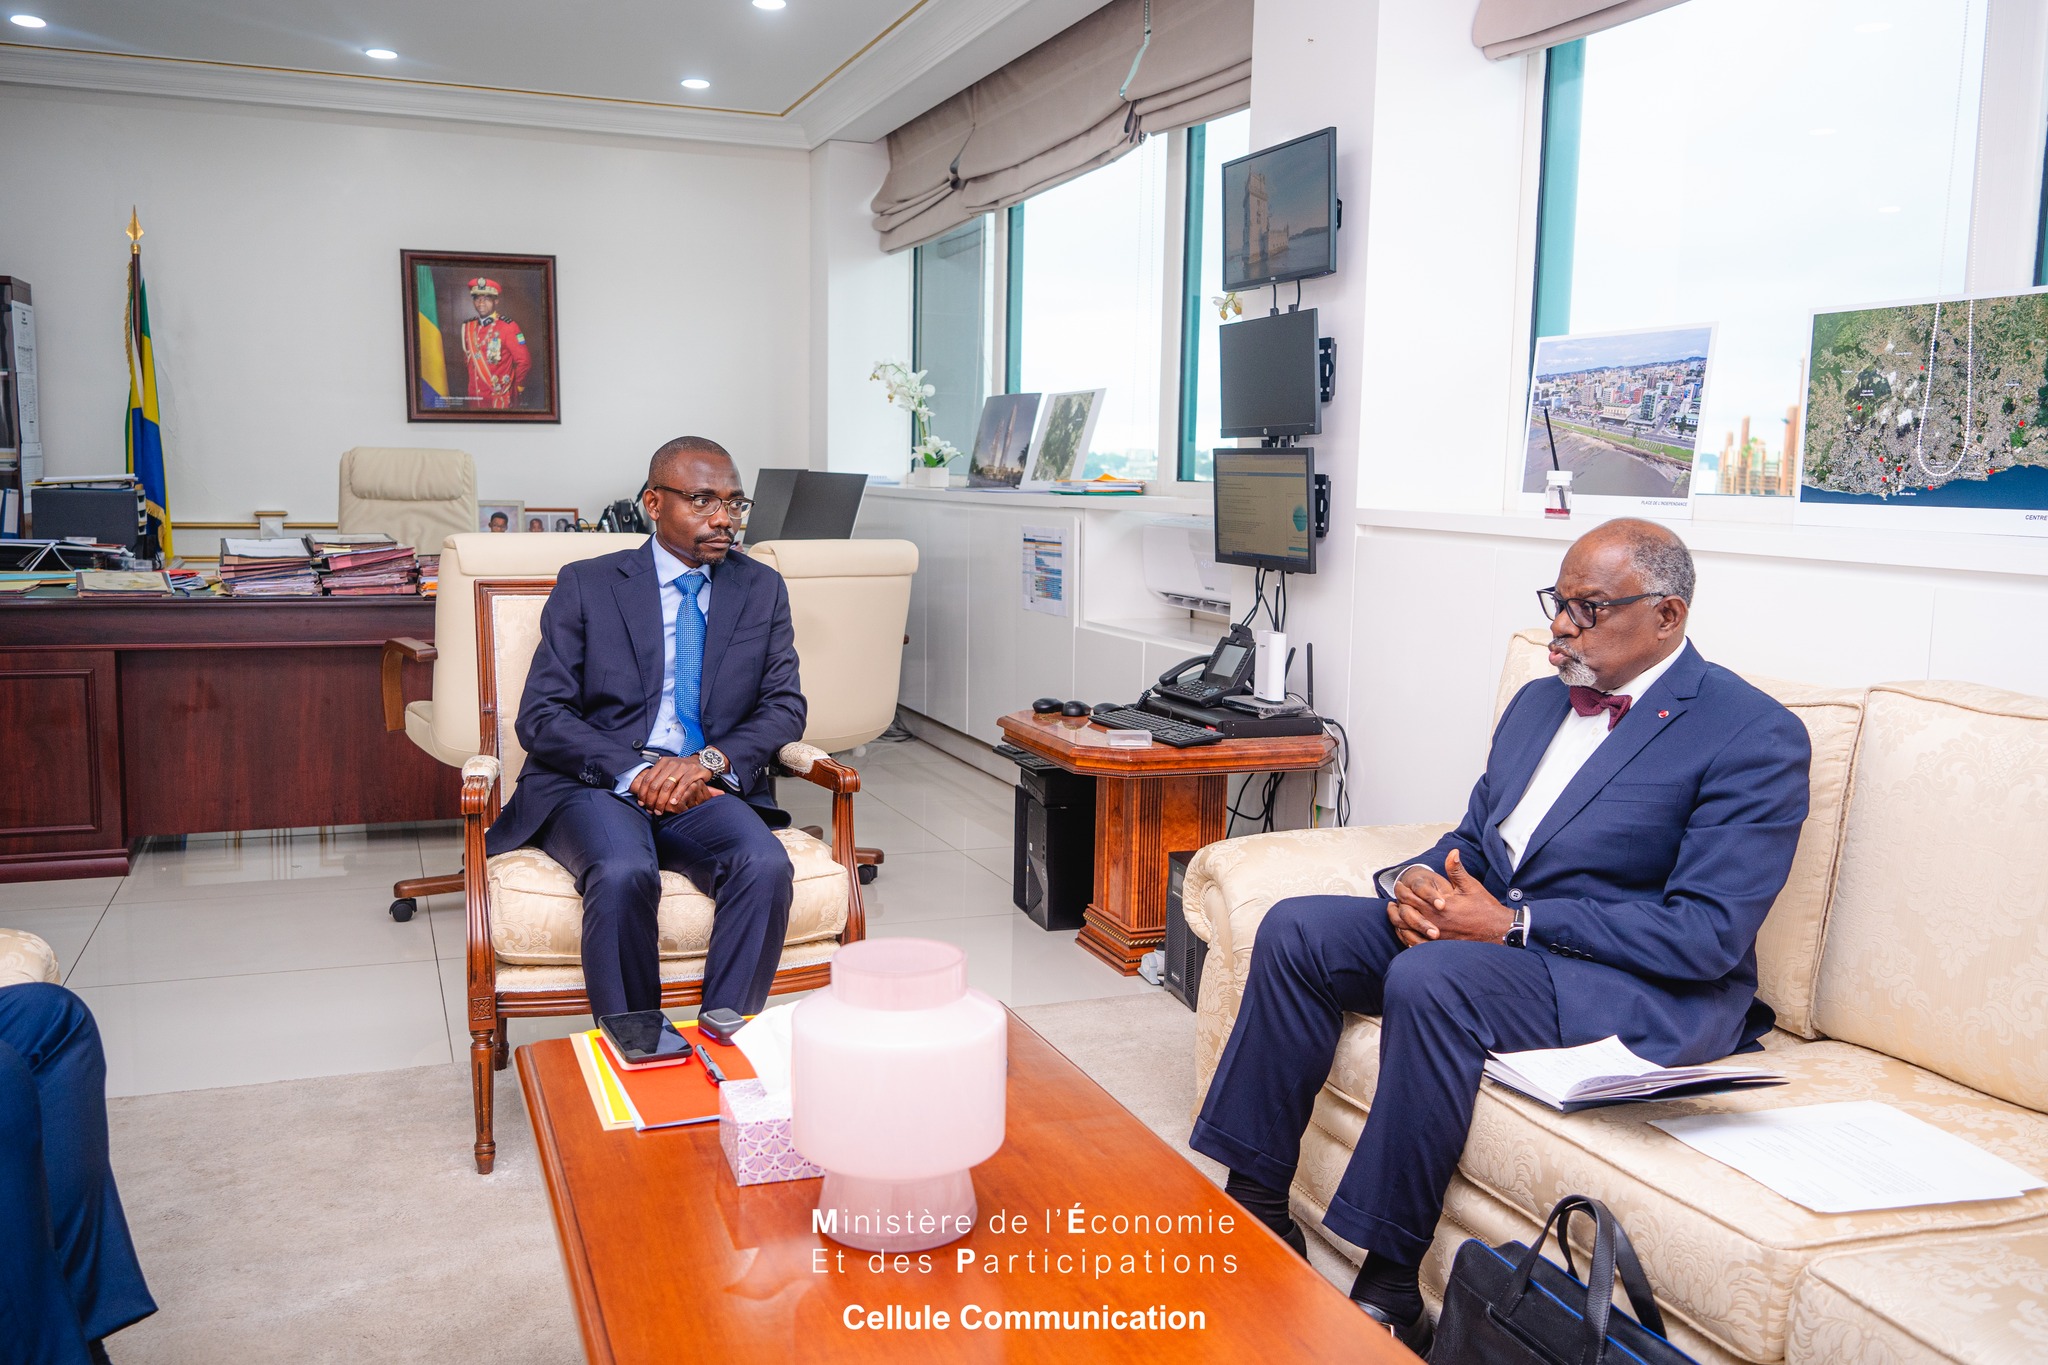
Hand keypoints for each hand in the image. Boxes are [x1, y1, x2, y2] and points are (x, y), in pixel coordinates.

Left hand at [629, 756, 712, 813]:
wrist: (702, 762)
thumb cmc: (683, 769)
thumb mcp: (669, 769)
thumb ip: (657, 778)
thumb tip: (643, 795)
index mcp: (662, 763)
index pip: (647, 779)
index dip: (643, 793)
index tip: (642, 803)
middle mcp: (670, 763)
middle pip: (655, 784)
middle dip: (651, 800)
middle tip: (652, 810)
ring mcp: (682, 767)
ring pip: (667, 786)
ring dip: (662, 801)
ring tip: (660, 810)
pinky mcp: (693, 772)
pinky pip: (682, 785)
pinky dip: (676, 795)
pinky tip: (673, 803)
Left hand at [1388, 851, 1513, 945]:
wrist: (1497, 930)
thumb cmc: (1484, 908)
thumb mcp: (1470, 886)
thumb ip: (1457, 870)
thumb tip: (1452, 852)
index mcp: (1439, 905)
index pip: (1411, 896)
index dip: (1402, 891)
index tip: (1399, 886)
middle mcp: (1435, 921)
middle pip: (1405, 913)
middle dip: (1397, 906)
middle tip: (1393, 901)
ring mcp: (1436, 936)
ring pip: (1407, 930)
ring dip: (1398, 922)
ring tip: (1395, 915)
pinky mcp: (1440, 947)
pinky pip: (1416, 944)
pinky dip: (1407, 938)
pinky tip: (1406, 932)